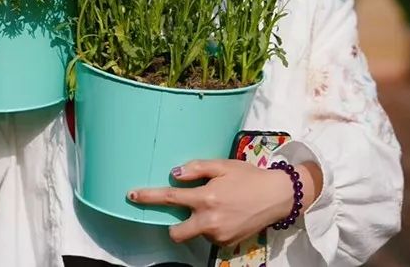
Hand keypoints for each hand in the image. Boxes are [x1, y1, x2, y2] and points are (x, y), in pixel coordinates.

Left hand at [129, 159, 320, 245]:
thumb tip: (174, 175)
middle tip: (181, 213)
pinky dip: (211, 228)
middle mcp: (210, 220)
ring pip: (195, 234)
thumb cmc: (248, 177)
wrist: (278, 197)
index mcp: (206, 198)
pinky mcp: (227, 244)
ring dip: (196, 224)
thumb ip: (197, 169)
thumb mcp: (223, 165)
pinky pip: (209, 237)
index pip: (169, 198)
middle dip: (172, 226)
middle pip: (176, 233)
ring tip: (216, 207)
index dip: (148, 197)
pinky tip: (225, 215)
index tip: (131, 196)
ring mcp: (219, 235)